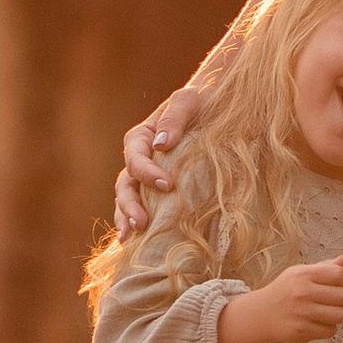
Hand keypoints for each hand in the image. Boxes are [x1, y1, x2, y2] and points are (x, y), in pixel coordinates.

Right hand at [116, 81, 206, 236]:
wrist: (216, 107)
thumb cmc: (202, 100)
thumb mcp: (188, 101)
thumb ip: (174, 118)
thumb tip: (161, 145)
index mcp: (142, 137)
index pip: (136, 158)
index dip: (146, 173)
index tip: (167, 185)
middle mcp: (140, 159)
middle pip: (126, 184)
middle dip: (130, 205)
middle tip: (141, 222)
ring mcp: (148, 178)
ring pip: (128, 200)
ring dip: (127, 218)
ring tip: (131, 237)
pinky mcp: (160, 191)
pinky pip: (144, 208)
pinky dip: (137, 223)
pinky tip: (136, 242)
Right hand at [216, 257, 342, 342]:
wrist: (261, 314)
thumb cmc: (285, 291)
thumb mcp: (301, 273)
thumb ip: (325, 267)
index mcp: (303, 274)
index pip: (340, 274)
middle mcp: (302, 293)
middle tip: (332, 299)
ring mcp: (302, 313)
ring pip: (341, 315)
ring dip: (337, 314)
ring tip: (326, 311)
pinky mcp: (301, 331)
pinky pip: (330, 331)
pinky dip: (327, 328)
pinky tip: (316, 322)